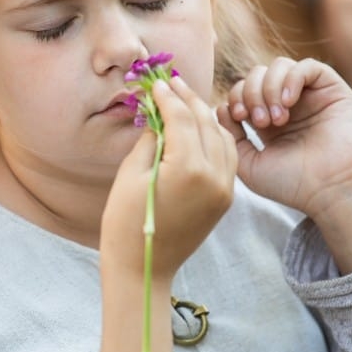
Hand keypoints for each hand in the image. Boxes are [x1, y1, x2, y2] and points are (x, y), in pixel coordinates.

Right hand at [102, 76, 236, 280]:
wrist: (143, 269)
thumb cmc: (125, 223)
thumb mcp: (132, 174)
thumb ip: (151, 139)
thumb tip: (159, 115)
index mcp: (189, 169)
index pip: (182, 118)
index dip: (168, 97)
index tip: (156, 83)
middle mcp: (214, 176)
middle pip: (206, 122)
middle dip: (188, 99)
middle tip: (172, 82)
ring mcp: (224, 189)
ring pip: (222, 137)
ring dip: (205, 115)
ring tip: (185, 101)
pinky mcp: (225, 198)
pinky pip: (226, 157)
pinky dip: (215, 137)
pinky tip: (199, 128)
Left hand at [216, 57, 351, 271]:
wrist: (331, 191)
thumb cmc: (292, 184)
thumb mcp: (249, 164)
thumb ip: (230, 136)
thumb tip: (221, 107)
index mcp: (268, 121)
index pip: (242, 90)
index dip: (236, 97)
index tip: (240, 118)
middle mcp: (288, 104)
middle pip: (257, 74)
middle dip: (251, 93)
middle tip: (260, 122)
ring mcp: (310, 95)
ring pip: (279, 66)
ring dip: (270, 88)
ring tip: (277, 118)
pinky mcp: (333, 89)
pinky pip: (308, 66)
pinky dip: (291, 79)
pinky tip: (289, 103)